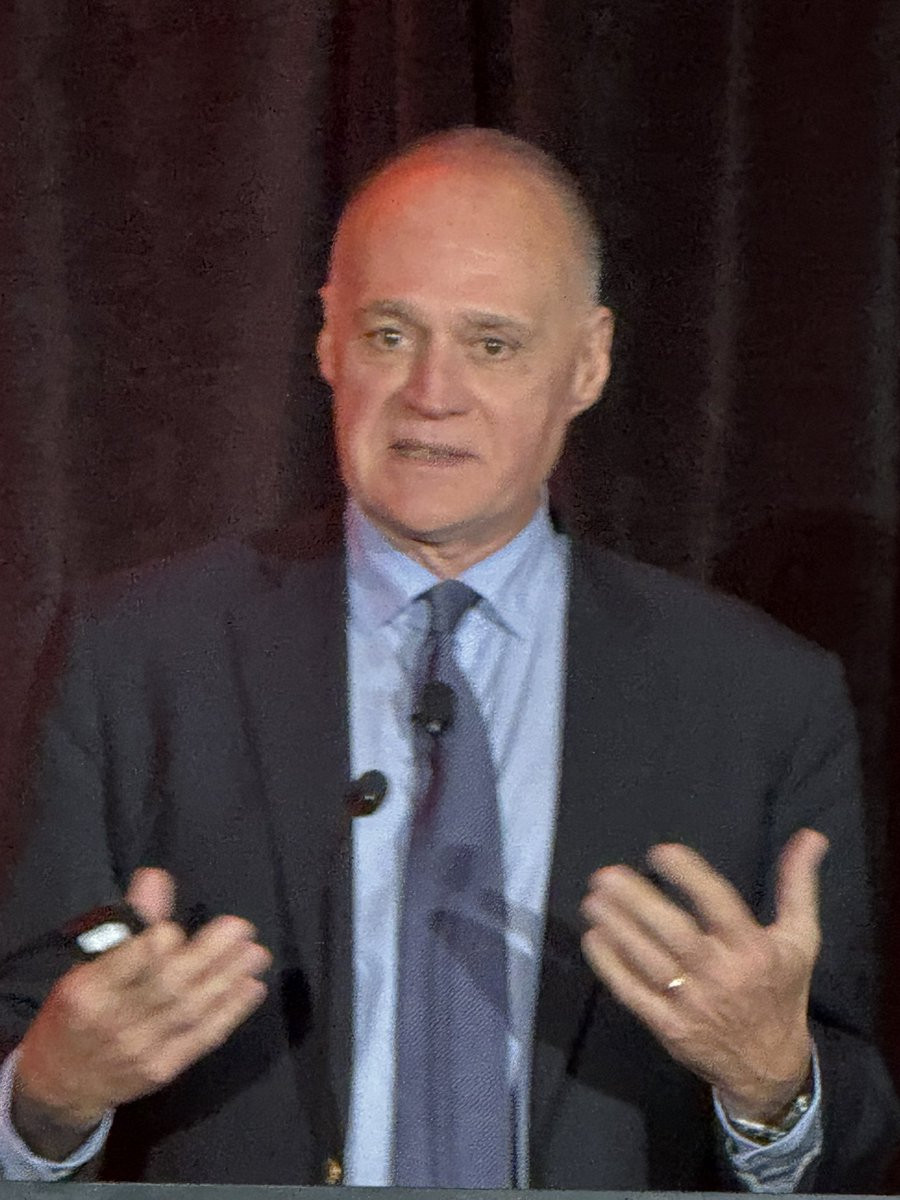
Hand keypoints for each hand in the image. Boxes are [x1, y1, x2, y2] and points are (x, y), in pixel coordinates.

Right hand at [13, 869, 270, 1158]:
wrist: (62, 1085)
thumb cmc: (75, 1012)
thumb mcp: (86, 965)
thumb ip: (127, 923)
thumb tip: (155, 877)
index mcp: (88, 990)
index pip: (126, 964)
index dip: (153, 947)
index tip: (177, 929)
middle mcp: (114, 1020)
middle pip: (166, 985)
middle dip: (208, 955)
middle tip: (241, 928)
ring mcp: (141, 1049)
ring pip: (190, 1010)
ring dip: (228, 978)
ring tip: (256, 953)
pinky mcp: (163, 1069)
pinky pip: (202, 1038)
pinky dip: (230, 1012)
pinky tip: (250, 988)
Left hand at [580, 829, 827, 1121]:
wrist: (770, 1067)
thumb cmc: (781, 991)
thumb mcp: (800, 939)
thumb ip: (798, 885)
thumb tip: (811, 837)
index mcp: (753, 949)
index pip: (716, 903)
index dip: (687, 874)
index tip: (659, 852)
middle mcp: (721, 974)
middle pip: (674, 931)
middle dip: (637, 901)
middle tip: (606, 875)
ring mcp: (693, 1004)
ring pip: (648, 960)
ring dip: (618, 927)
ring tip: (594, 899)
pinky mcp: (670, 1028)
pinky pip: (634, 993)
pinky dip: (611, 966)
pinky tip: (594, 938)